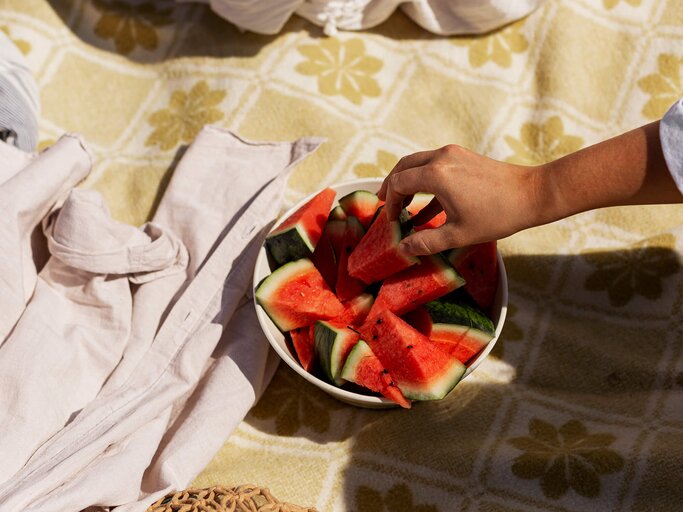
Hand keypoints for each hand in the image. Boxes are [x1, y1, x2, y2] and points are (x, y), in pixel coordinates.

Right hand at [377, 144, 546, 255]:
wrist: (533, 194)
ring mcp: (453, 155)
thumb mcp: (458, 235)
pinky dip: (426, 184)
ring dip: (408, 184)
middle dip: (392, 186)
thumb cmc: (497, 215)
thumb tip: (404, 248)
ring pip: (418, 165)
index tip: (392, 220)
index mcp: (436, 175)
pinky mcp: (464, 158)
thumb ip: (426, 242)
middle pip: (404, 167)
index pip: (398, 183)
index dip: (390, 202)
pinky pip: (435, 167)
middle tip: (384, 204)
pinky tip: (425, 209)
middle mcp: (441, 158)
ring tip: (402, 207)